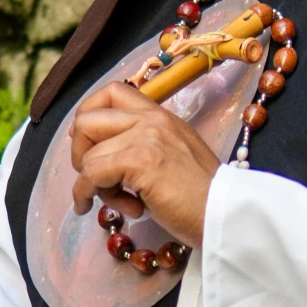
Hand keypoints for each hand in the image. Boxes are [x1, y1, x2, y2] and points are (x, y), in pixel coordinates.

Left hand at [70, 82, 220, 247]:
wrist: (225, 214)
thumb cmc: (201, 197)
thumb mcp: (172, 158)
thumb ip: (143, 147)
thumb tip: (101, 154)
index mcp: (160, 115)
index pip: (111, 93)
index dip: (89, 116)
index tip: (90, 145)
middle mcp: (151, 118)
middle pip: (86, 119)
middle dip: (80, 153)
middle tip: (96, 179)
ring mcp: (145, 137)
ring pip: (87, 155)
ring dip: (94, 185)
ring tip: (122, 202)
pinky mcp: (140, 161)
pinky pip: (91, 175)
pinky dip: (88, 195)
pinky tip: (110, 211)